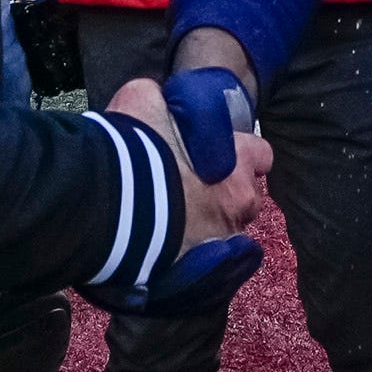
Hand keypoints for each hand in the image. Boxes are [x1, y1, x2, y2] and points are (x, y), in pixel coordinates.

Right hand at [107, 77, 265, 247]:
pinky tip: (163, 246)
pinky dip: (187, 253)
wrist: (109, 202)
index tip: (222, 154)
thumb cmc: (135, 148)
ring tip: (173, 221)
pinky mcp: (198, 272)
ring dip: (206, 226)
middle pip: (246, 199)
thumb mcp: (143, 100)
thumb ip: (163, 101)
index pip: (261, 154)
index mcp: (239, 160)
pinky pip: (202, 262)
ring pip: (227, 233)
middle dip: (225, 195)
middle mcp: (240, 203)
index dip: (242, 154)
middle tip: (191, 189)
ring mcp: (222, 241)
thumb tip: (160, 100)